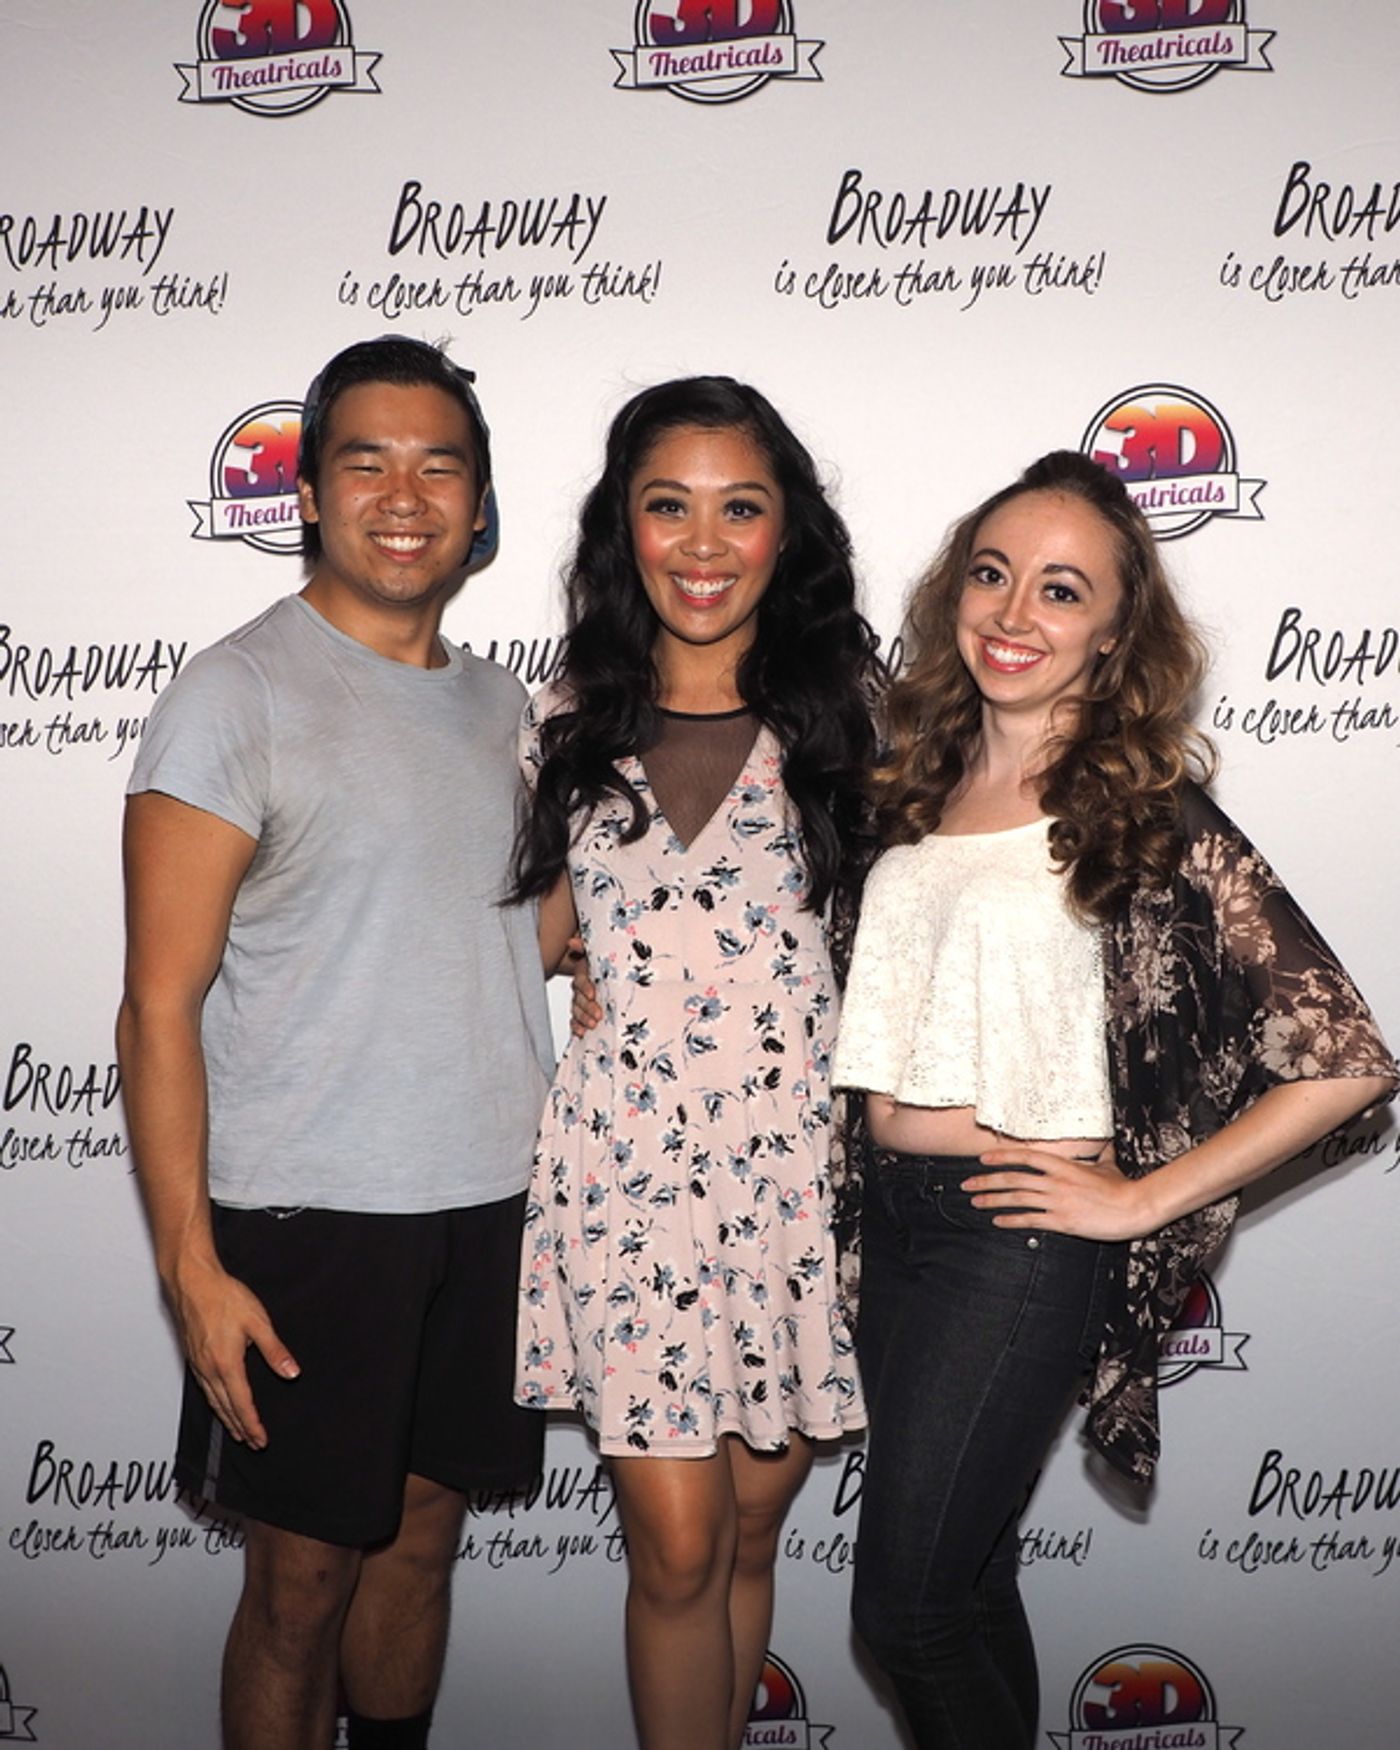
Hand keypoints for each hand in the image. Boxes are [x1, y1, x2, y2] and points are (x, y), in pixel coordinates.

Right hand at [168, 1257, 298, 1447]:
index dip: (252, 1424)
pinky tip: (218, 1403)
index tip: (260, 1440)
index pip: (242, 1404)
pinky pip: (204, 1389)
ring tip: (237, 1431)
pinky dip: (214, 1403)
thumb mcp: (258, 1322)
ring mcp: (198, 1364)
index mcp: (227, 1364)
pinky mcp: (193, 1357)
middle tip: (252, 1443)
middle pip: (226, 1408)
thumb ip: (275, 1350)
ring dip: (226, 1419)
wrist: (192, 1282)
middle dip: (240, 1428)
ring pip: (213, 1401)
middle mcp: (209, 1369)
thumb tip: (291, 1373)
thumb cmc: (224, 1297)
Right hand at [565, 937, 601, 1036]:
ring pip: (577, 1010)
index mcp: (584, 971)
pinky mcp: (584, 1011)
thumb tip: (571, 942)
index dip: (585, 987)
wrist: (615, 969)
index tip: (592, 994)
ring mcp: (581, 999)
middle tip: (598, 1015)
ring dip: (583, 1019)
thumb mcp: (599, 952)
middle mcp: (580, 986)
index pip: (581, 980)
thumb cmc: (605, 961)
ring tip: (593, 1025)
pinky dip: (577, 1027)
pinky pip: (576, 1020)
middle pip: (578, 998)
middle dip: (587, 1008)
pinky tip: (581, 1033)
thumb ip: (585, 946)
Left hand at [961, 1143, 1157, 1242]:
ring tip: (975, 1202)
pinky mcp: (1062, 1221)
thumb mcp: (1107, 1166)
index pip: (1025, 1156)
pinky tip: (998, 1221)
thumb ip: (1100, 1154)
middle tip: (966, 1184)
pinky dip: (1011, 1220)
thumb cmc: (1121, 1187)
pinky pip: (1030, 1220)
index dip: (1001, 1156)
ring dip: (993, 1201)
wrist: (1134, 1208)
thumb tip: (1104, 1143)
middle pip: (1013, 1178)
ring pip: (1017, 1199)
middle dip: (986, 1181)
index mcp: (1063, 1165)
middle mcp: (1056, 1181)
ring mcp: (1057, 1201)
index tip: (983, 1159)